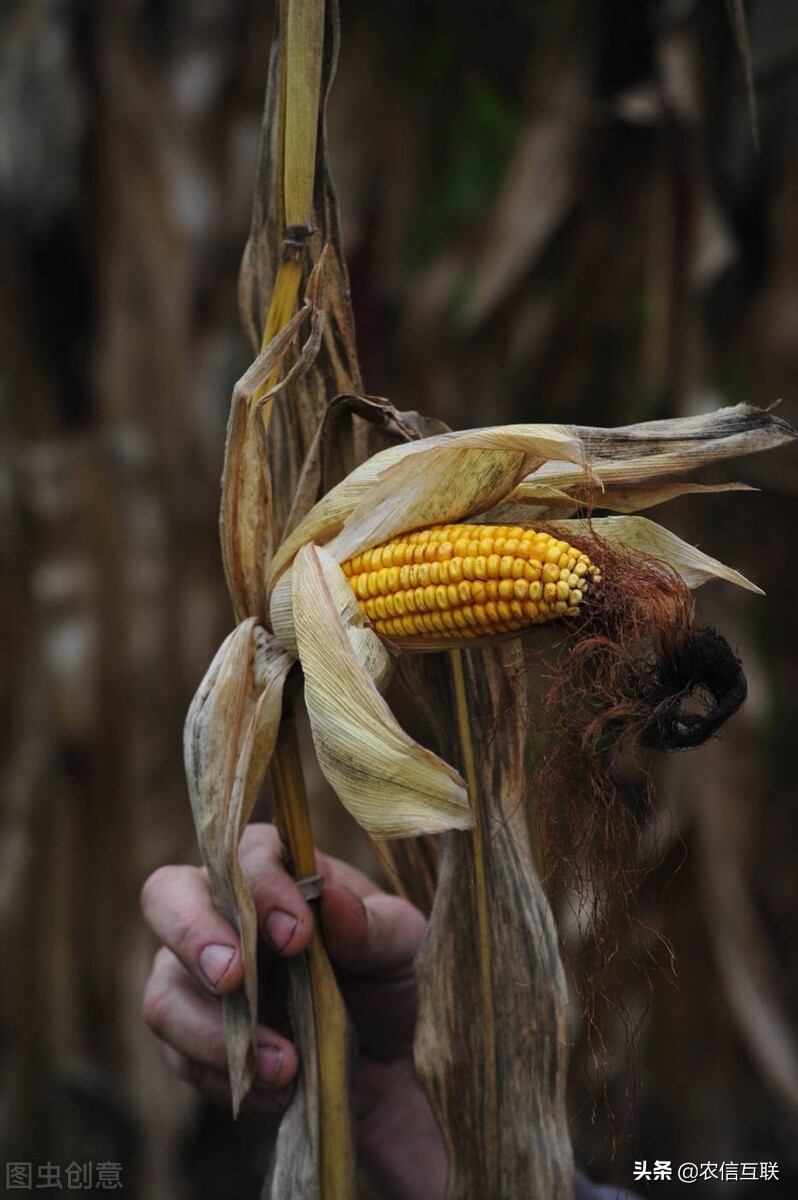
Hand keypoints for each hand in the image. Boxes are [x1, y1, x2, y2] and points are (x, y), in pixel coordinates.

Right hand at [140, 824, 446, 1199]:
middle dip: (193, 934)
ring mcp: (194, 973)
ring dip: (215, 1030)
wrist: (384, 1065)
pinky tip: (278, 1088)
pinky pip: (178, 1050)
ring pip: (163, 985)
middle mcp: (223, 911)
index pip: (246, 853)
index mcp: (277, 870)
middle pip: (166, 894)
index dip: (261, 888)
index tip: (296, 937)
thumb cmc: (387, 979)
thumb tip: (334, 904)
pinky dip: (226, 1072)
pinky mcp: (186, 1034)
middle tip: (233, 978)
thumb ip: (375, 925)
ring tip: (285, 1064)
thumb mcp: (403, 948)